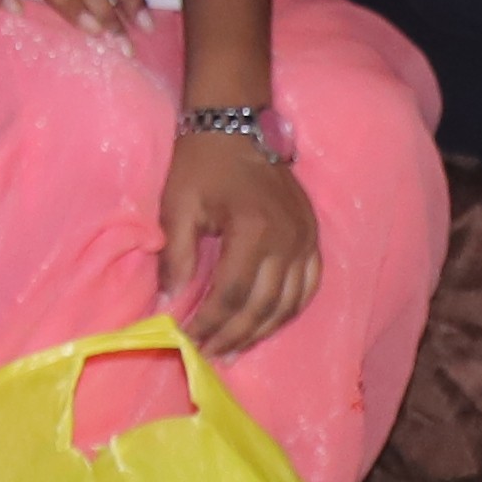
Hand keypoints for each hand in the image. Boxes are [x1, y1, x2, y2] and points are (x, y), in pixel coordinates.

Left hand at [154, 130, 322, 355]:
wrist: (237, 125)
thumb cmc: (201, 163)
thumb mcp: (177, 205)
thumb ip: (176, 257)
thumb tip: (168, 302)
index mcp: (253, 230)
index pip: (232, 294)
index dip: (209, 323)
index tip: (187, 341)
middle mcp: (288, 239)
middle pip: (262, 305)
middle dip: (234, 335)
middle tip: (209, 355)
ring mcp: (306, 239)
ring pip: (289, 302)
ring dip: (262, 331)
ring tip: (234, 349)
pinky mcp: (313, 236)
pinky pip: (309, 286)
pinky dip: (288, 310)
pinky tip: (267, 324)